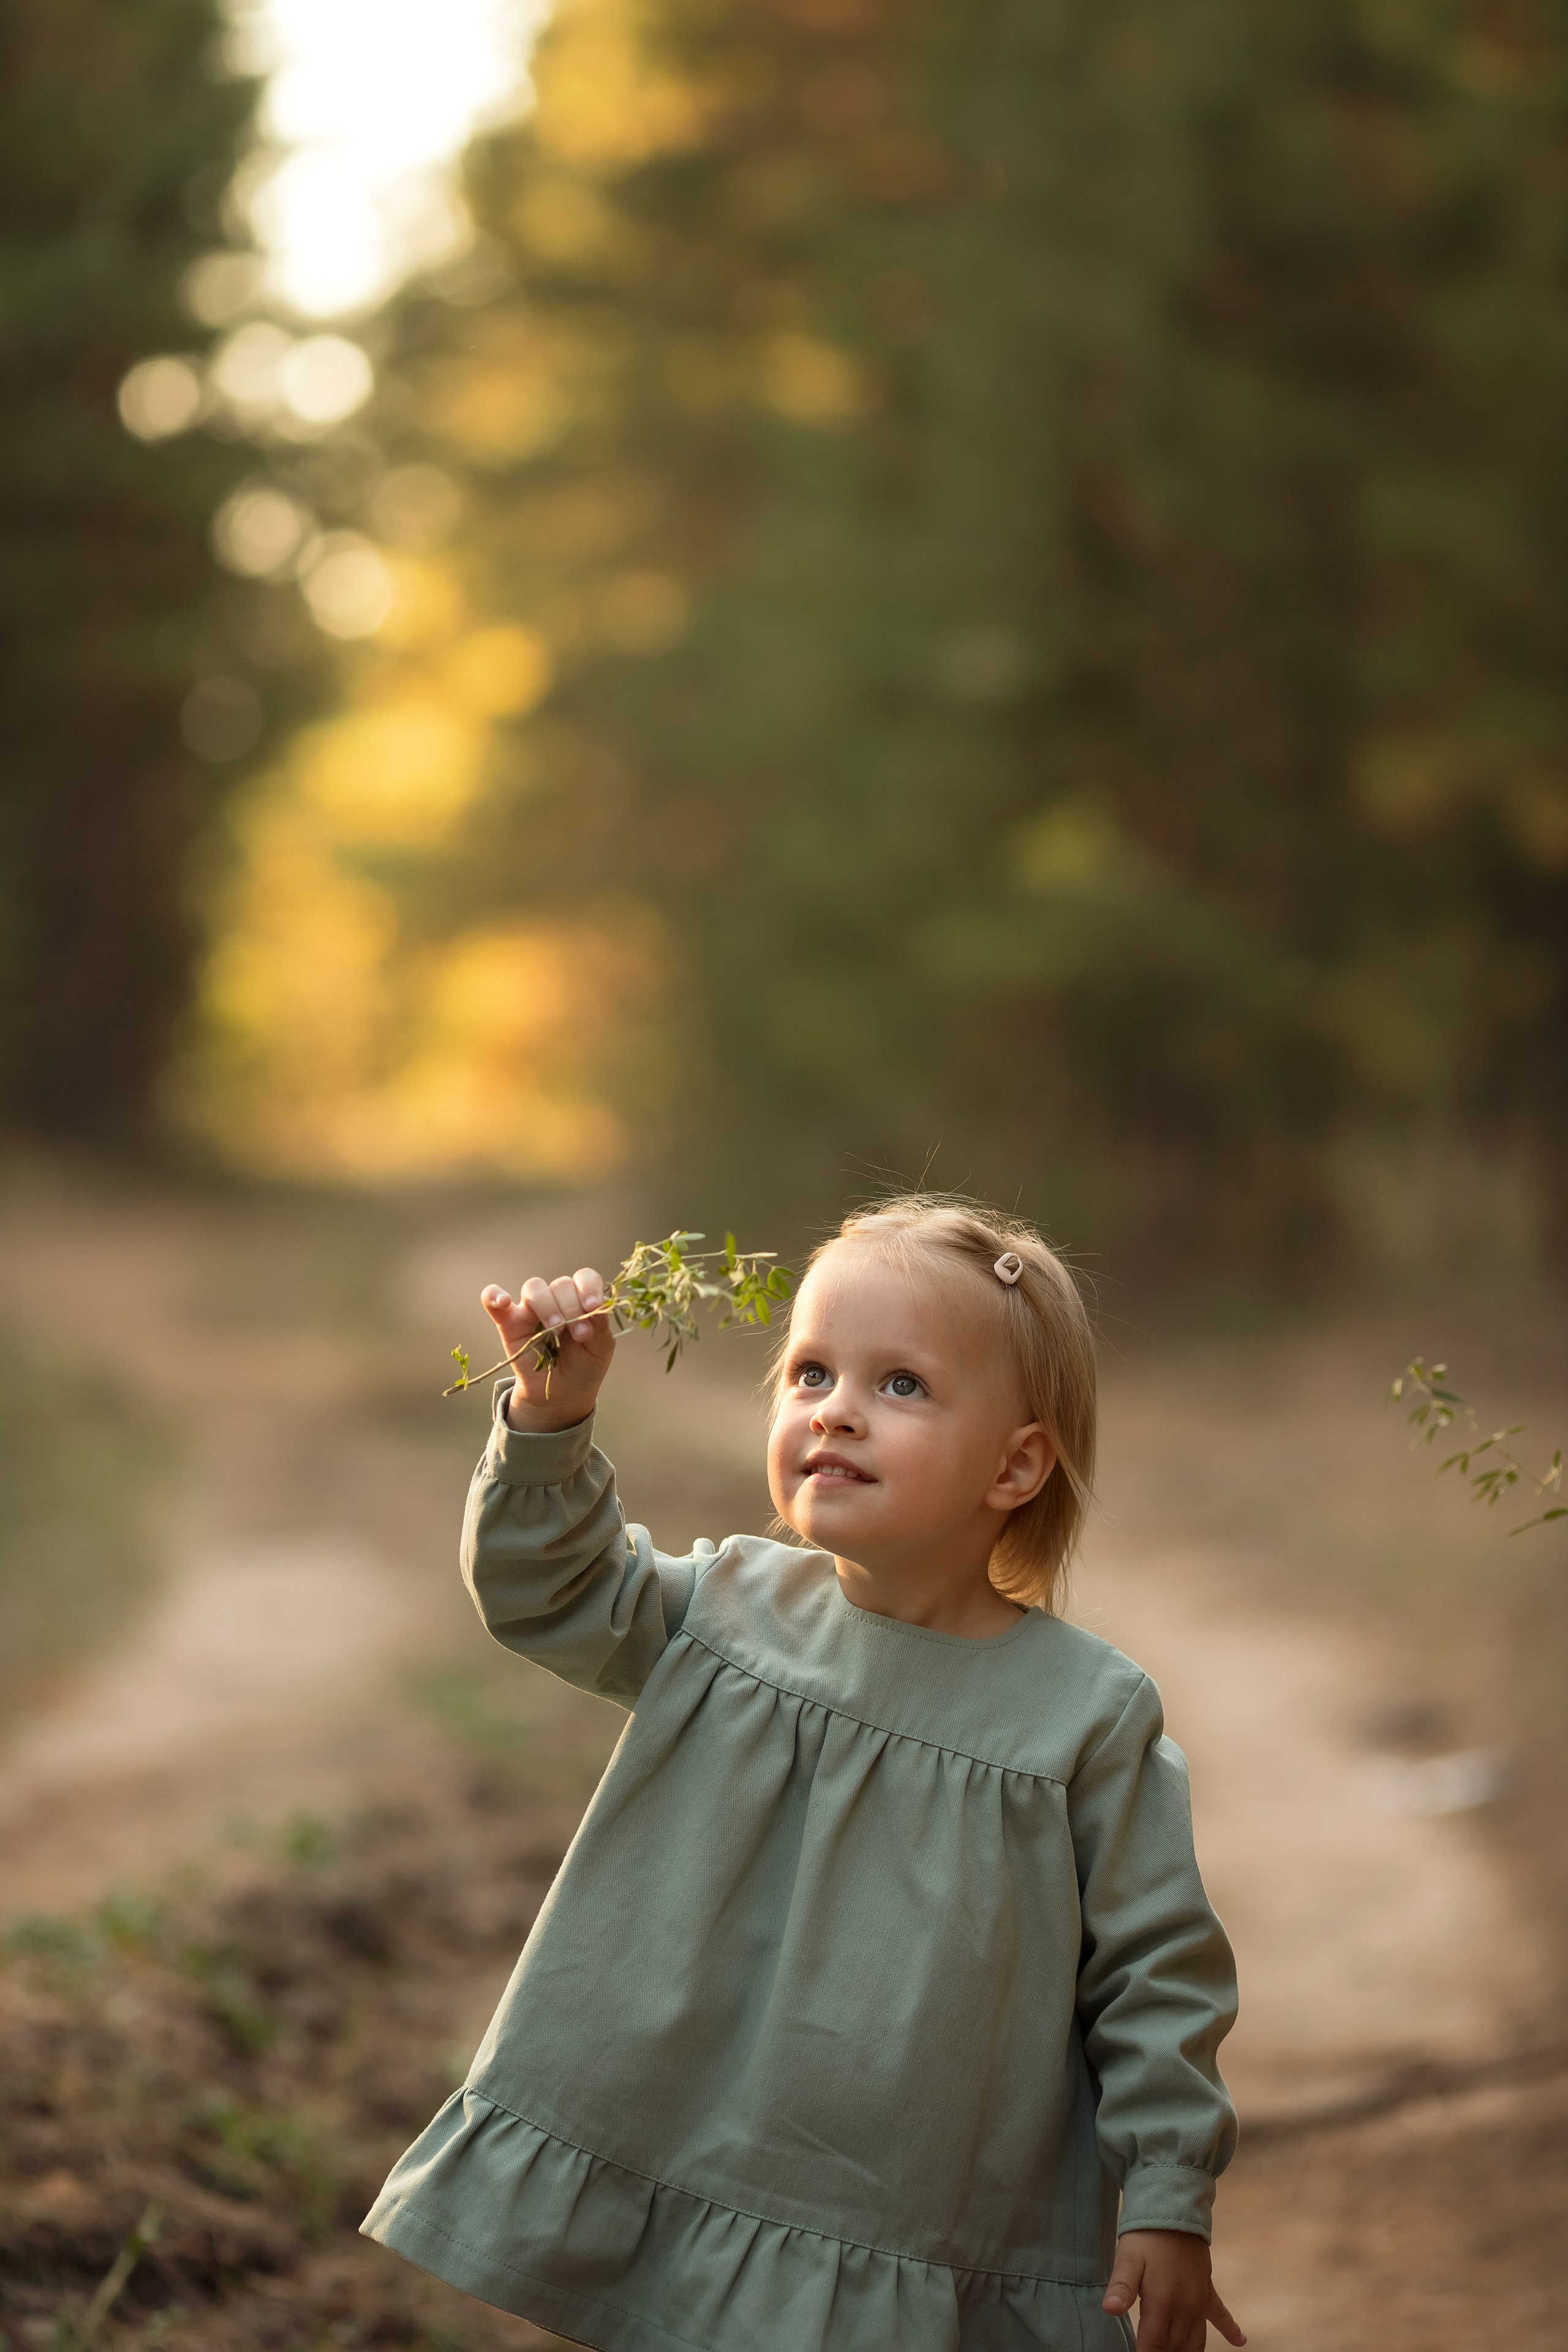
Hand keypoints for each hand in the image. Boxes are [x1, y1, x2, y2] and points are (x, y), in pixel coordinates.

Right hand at [483, 1267, 615, 1432]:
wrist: (563, 1394)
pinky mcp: (509, 1323)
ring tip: (555, 1329)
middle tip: (581, 1335)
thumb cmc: (584, 1365)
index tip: (593, 1306)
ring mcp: (531, 1309)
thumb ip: (600, 1325)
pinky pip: (493, 1299)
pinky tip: (503, 1302)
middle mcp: (556, 1299)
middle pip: (561, 1284)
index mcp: (581, 1299)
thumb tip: (596, 1306)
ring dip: (547, 1305)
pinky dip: (494, 1296)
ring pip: (534, 1288)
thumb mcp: (600, 1348)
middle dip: (572, 1307)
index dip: (589, 1287)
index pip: (584, 1278)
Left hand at [1103, 2230, 1244, 2350]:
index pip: (1153, 2347)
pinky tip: (1240, 2341)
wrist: (1174, 2208)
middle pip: (1176, 2348)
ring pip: (1196, 2341)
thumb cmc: (1146, 2236)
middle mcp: (1185, 2308)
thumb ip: (1121, 2287)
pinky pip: (1221, 2315)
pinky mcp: (1207, 2291)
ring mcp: (1199, 2300)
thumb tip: (1109, 2309)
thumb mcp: (1128, 2258)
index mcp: (1162, 2302)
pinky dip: (1231, 2329)